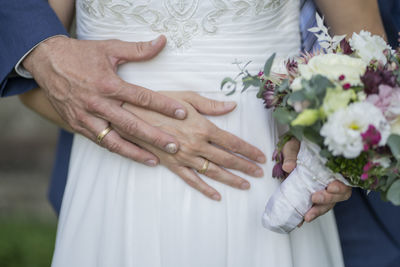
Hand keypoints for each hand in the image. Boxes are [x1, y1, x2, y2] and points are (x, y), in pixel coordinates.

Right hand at [22, 35, 186, 166]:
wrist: (46, 62)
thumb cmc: (81, 55)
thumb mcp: (109, 48)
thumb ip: (137, 50)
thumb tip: (161, 42)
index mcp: (108, 84)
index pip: (141, 97)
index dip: (163, 105)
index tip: (182, 113)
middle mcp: (97, 104)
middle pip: (131, 125)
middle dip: (154, 137)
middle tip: (175, 146)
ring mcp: (86, 117)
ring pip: (114, 141)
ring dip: (135, 153)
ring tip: (155, 161)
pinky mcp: (77, 125)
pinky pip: (100, 141)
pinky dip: (117, 149)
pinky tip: (132, 155)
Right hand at [120, 91, 266, 200]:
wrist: (131, 115)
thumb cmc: (159, 103)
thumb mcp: (186, 98)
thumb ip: (211, 105)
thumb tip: (232, 106)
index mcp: (203, 127)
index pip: (233, 142)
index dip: (248, 150)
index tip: (261, 156)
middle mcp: (197, 145)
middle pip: (227, 159)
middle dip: (246, 167)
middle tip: (260, 173)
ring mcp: (185, 157)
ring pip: (214, 172)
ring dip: (232, 179)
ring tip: (246, 185)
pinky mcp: (173, 165)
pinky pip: (192, 180)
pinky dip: (205, 189)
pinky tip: (216, 196)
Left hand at [281, 138, 351, 222]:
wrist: (291, 150)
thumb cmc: (297, 146)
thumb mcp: (294, 146)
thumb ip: (292, 155)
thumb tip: (288, 167)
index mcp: (333, 165)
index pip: (345, 179)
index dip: (340, 186)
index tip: (331, 187)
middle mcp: (333, 178)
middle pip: (340, 195)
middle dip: (328, 199)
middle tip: (315, 198)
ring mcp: (325, 188)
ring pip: (330, 204)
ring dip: (319, 211)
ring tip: (307, 216)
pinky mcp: (315, 195)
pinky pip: (317, 207)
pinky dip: (310, 214)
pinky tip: (301, 220)